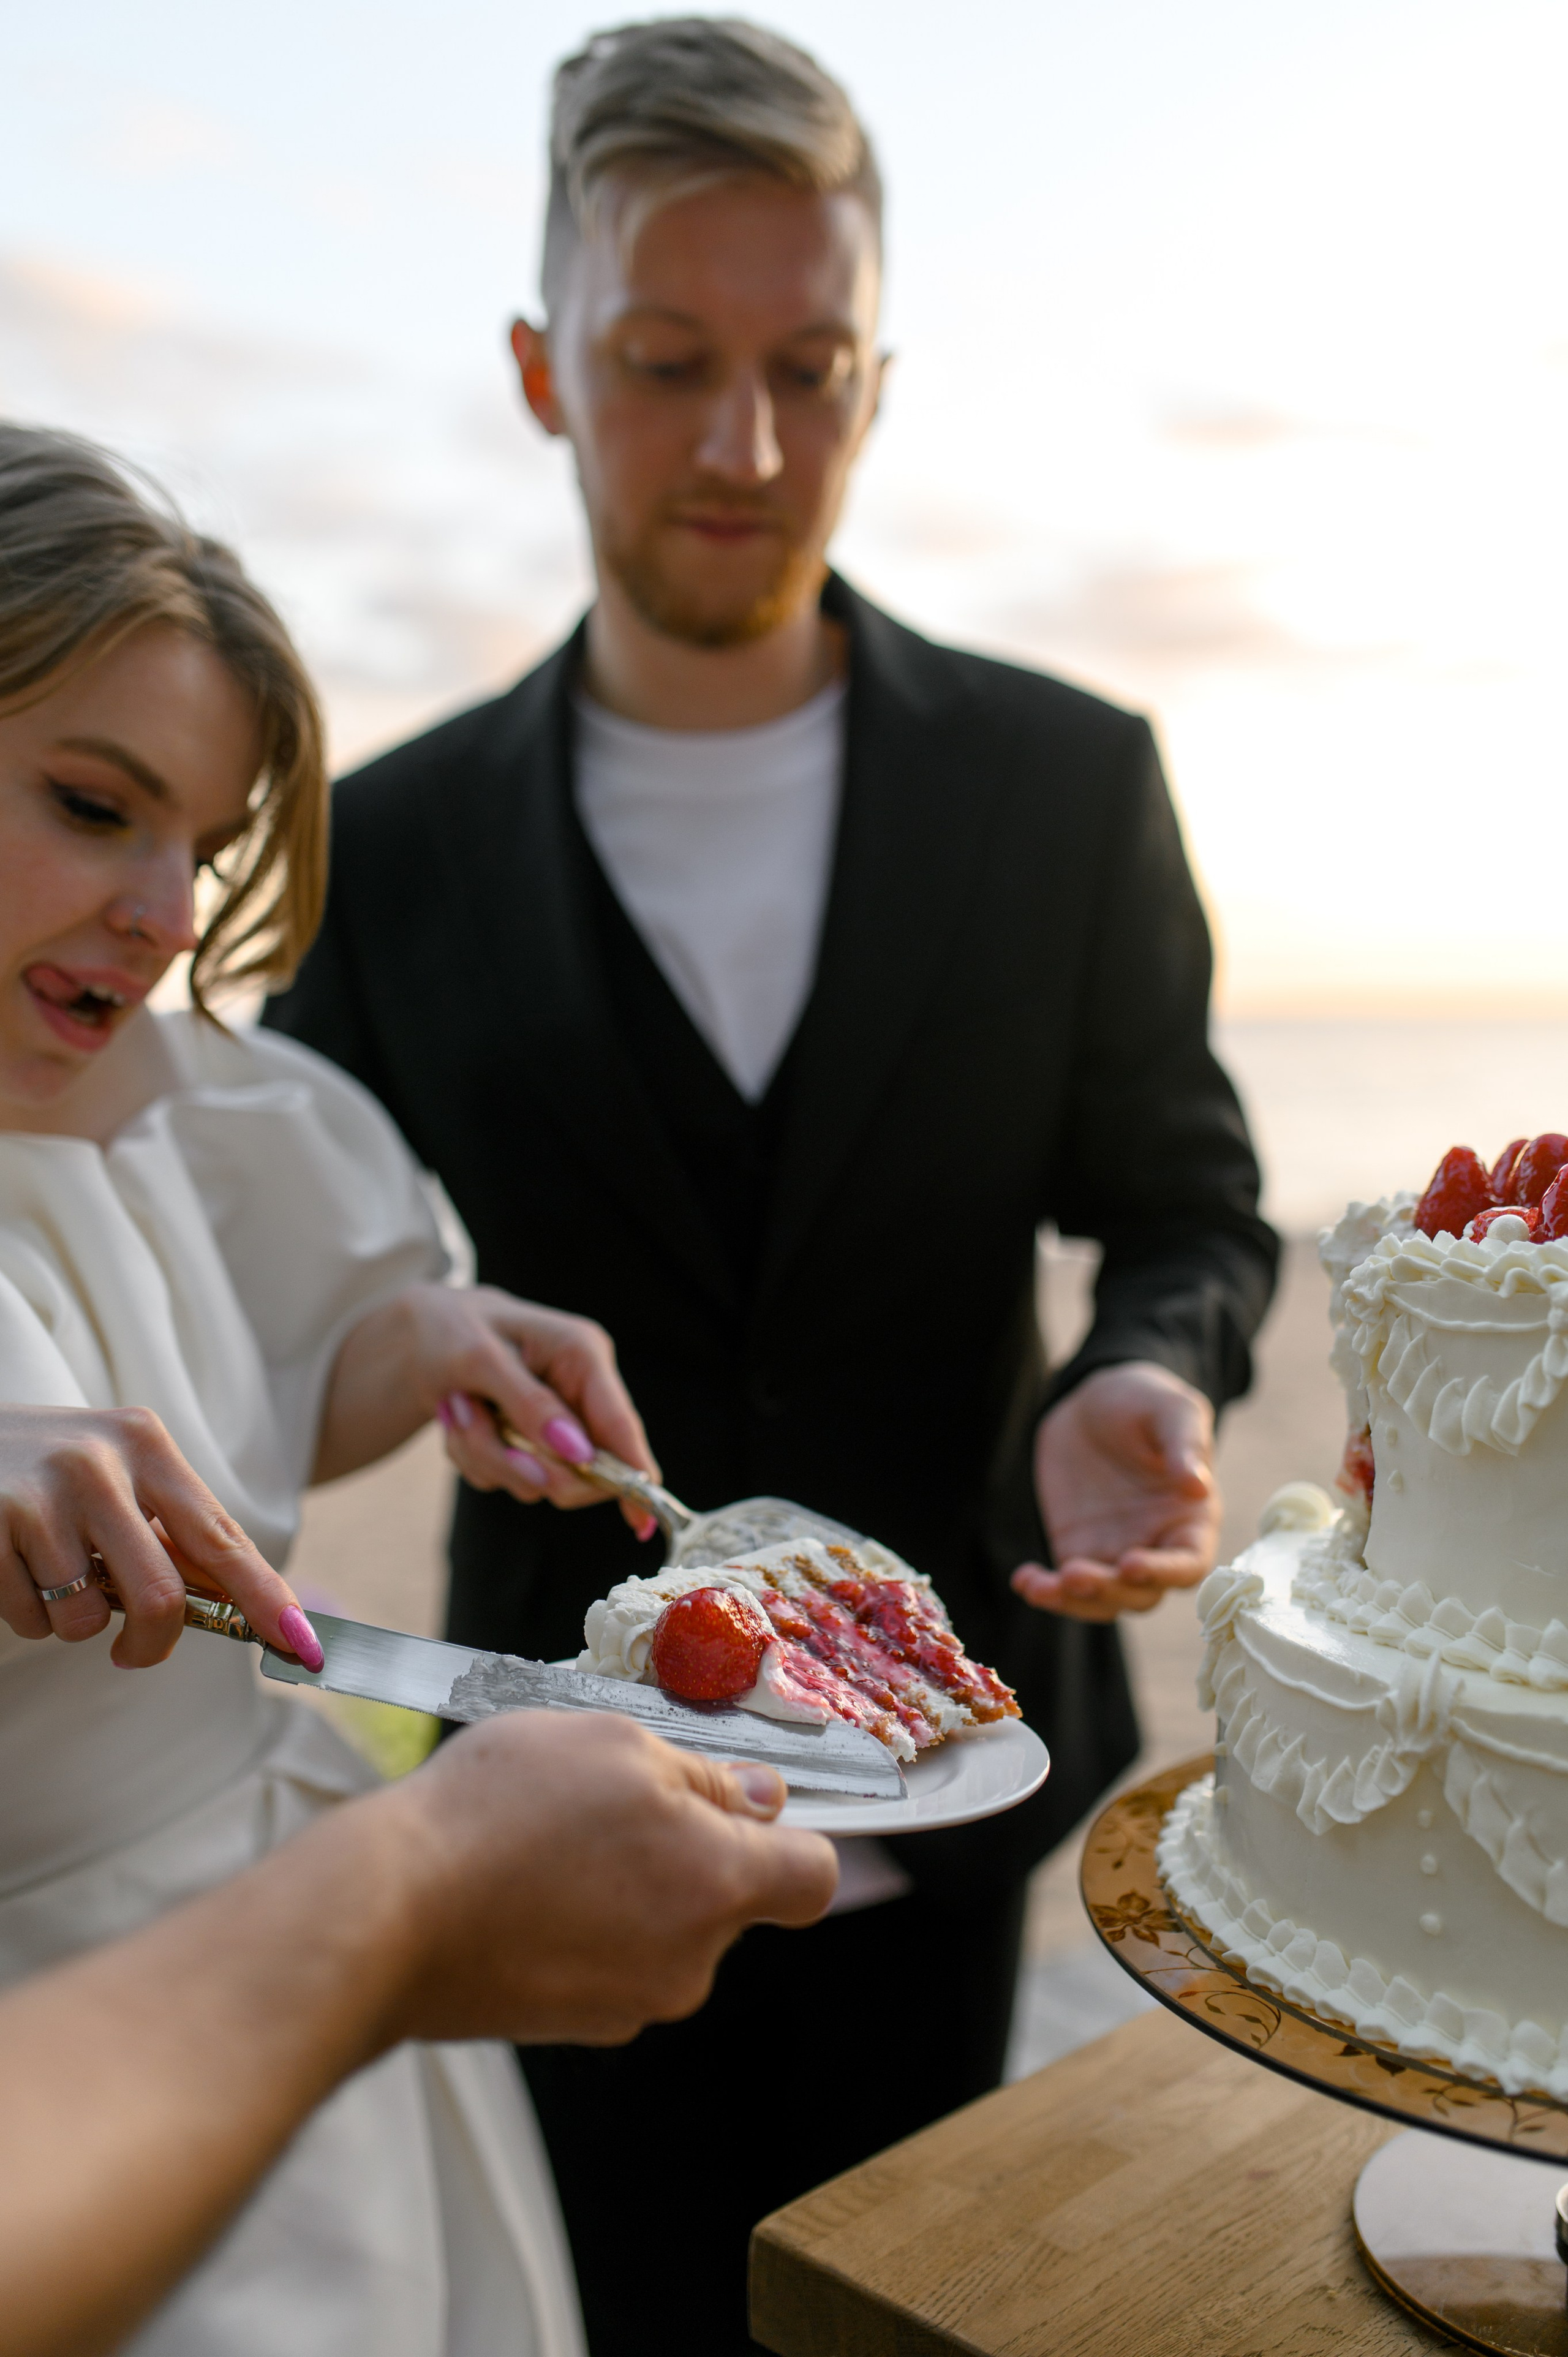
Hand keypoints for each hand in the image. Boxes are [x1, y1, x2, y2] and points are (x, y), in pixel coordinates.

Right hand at [0, 1404, 313, 1668]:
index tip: (303, 1644)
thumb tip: (227, 1604)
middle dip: (152, 1644)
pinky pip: (30, 1618)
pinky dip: (26, 1614)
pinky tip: (11, 1566)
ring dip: (72, 1622)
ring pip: (87, 1618)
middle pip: (161, 1595)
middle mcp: (99, 1462)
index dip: (265, 1597)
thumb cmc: (45, 1467)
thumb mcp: (113, 1470)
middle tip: (134, 1654)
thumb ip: (165, 1527)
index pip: (220, 1537)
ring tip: (48, 1573)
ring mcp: (43, 1494)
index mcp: (146, 1443)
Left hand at [316, 1283, 660, 1533]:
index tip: (641, 1521)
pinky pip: (508, 1479)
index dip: (635, 1474)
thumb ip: (530, 1403)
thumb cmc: (451, 1331)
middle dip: (522, 1460)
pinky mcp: (531, 1445)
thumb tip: (579, 1453)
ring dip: (487, 1454)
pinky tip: (461, 1419)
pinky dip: (474, 1458)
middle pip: (583, 1470)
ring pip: (537, 1481)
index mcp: (582, 1355)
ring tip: (458, 1407)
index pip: (620, 1425)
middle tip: (478, 1425)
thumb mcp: (480, 1358)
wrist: (418, 1340)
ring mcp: (556, 1423)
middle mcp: (578, 1393)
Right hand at [380, 1712, 838, 2044]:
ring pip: (663, 1926)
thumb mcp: (615, 1744)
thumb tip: (761, 1798)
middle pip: (728, 1897)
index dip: (790, 1831)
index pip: (811, 1876)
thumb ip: (705, 1775)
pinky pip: (607, 1959)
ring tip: (548, 1839)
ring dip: (628, 1882)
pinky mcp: (571, 2023)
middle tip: (607, 1800)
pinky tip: (522, 1885)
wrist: (386, 1914)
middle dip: (688, 1847)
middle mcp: (688, 1964)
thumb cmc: (501, 1816)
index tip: (743, 1800)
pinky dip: (582, 1923)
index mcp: (717, 1887)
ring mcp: (628, 2004)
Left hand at [1011, 1361, 1218, 1621]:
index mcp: (1192, 1521)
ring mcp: (1115, 1553)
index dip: (1164, 1573)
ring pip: (1102, 1600)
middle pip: (1141, 1594)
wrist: (1096, 1401)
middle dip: (1109, 1591)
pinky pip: (1064, 1585)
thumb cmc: (1147, 1402)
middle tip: (1075, 1573)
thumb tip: (1197, 1487)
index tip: (1131, 1563)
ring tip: (1041, 1586)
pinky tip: (1024, 1580)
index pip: (1188, 1565)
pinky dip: (1045, 1591)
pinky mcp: (1077, 1549)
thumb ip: (1186, 1445)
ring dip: (1073, 1601)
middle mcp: (1157, 1547)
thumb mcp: (1172, 1410)